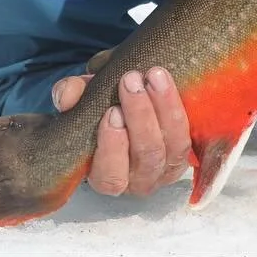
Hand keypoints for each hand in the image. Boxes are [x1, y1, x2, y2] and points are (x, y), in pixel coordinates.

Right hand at [51, 66, 190, 196]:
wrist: (127, 102)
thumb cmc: (99, 110)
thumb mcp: (80, 101)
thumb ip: (70, 96)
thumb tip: (67, 94)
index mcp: (106, 176)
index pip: (110, 176)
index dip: (113, 147)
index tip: (111, 111)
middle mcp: (138, 180)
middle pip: (146, 157)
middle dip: (140, 116)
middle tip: (131, 81)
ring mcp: (166, 169)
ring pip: (174, 146)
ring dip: (164, 107)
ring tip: (154, 75)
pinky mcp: (186, 152)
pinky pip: (189, 134)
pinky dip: (178, 106)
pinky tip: (166, 81)